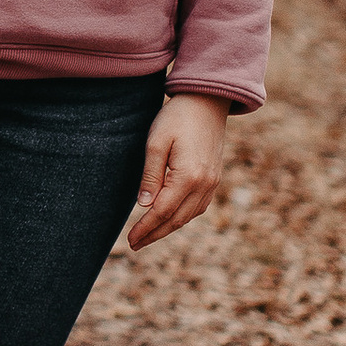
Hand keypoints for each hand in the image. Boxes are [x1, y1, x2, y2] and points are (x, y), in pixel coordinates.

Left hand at [124, 93, 229, 251]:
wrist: (207, 101)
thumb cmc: (177, 117)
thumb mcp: (156, 143)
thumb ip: (150, 176)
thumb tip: (144, 206)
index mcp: (188, 177)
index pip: (162, 212)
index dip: (145, 228)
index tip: (130, 240)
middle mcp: (204, 184)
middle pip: (176, 219)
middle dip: (155, 234)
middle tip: (135, 244)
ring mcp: (212, 182)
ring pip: (188, 216)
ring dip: (168, 228)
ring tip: (148, 235)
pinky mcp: (214, 178)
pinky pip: (198, 206)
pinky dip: (182, 217)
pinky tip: (170, 219)